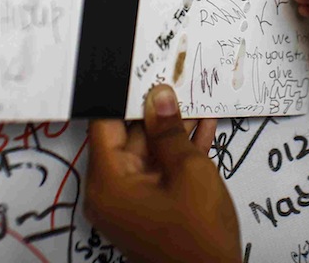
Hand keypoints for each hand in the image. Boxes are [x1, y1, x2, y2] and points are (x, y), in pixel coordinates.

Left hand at [83, 85, 240, 262]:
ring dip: (173, 129)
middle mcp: (112, 192)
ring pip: (150, 151)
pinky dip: (179, 152)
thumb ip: (171, 130)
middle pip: (129, 136)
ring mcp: (132, 201)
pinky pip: (160, 170)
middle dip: (155, 110)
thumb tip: (158, 95)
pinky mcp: (151, 207)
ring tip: (195, 97)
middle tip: (176, 78)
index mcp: (110, 183)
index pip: (105, 125)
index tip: (141, 71)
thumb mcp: (189, 171)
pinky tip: (203, 126)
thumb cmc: (200, 236)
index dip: (124, 96)